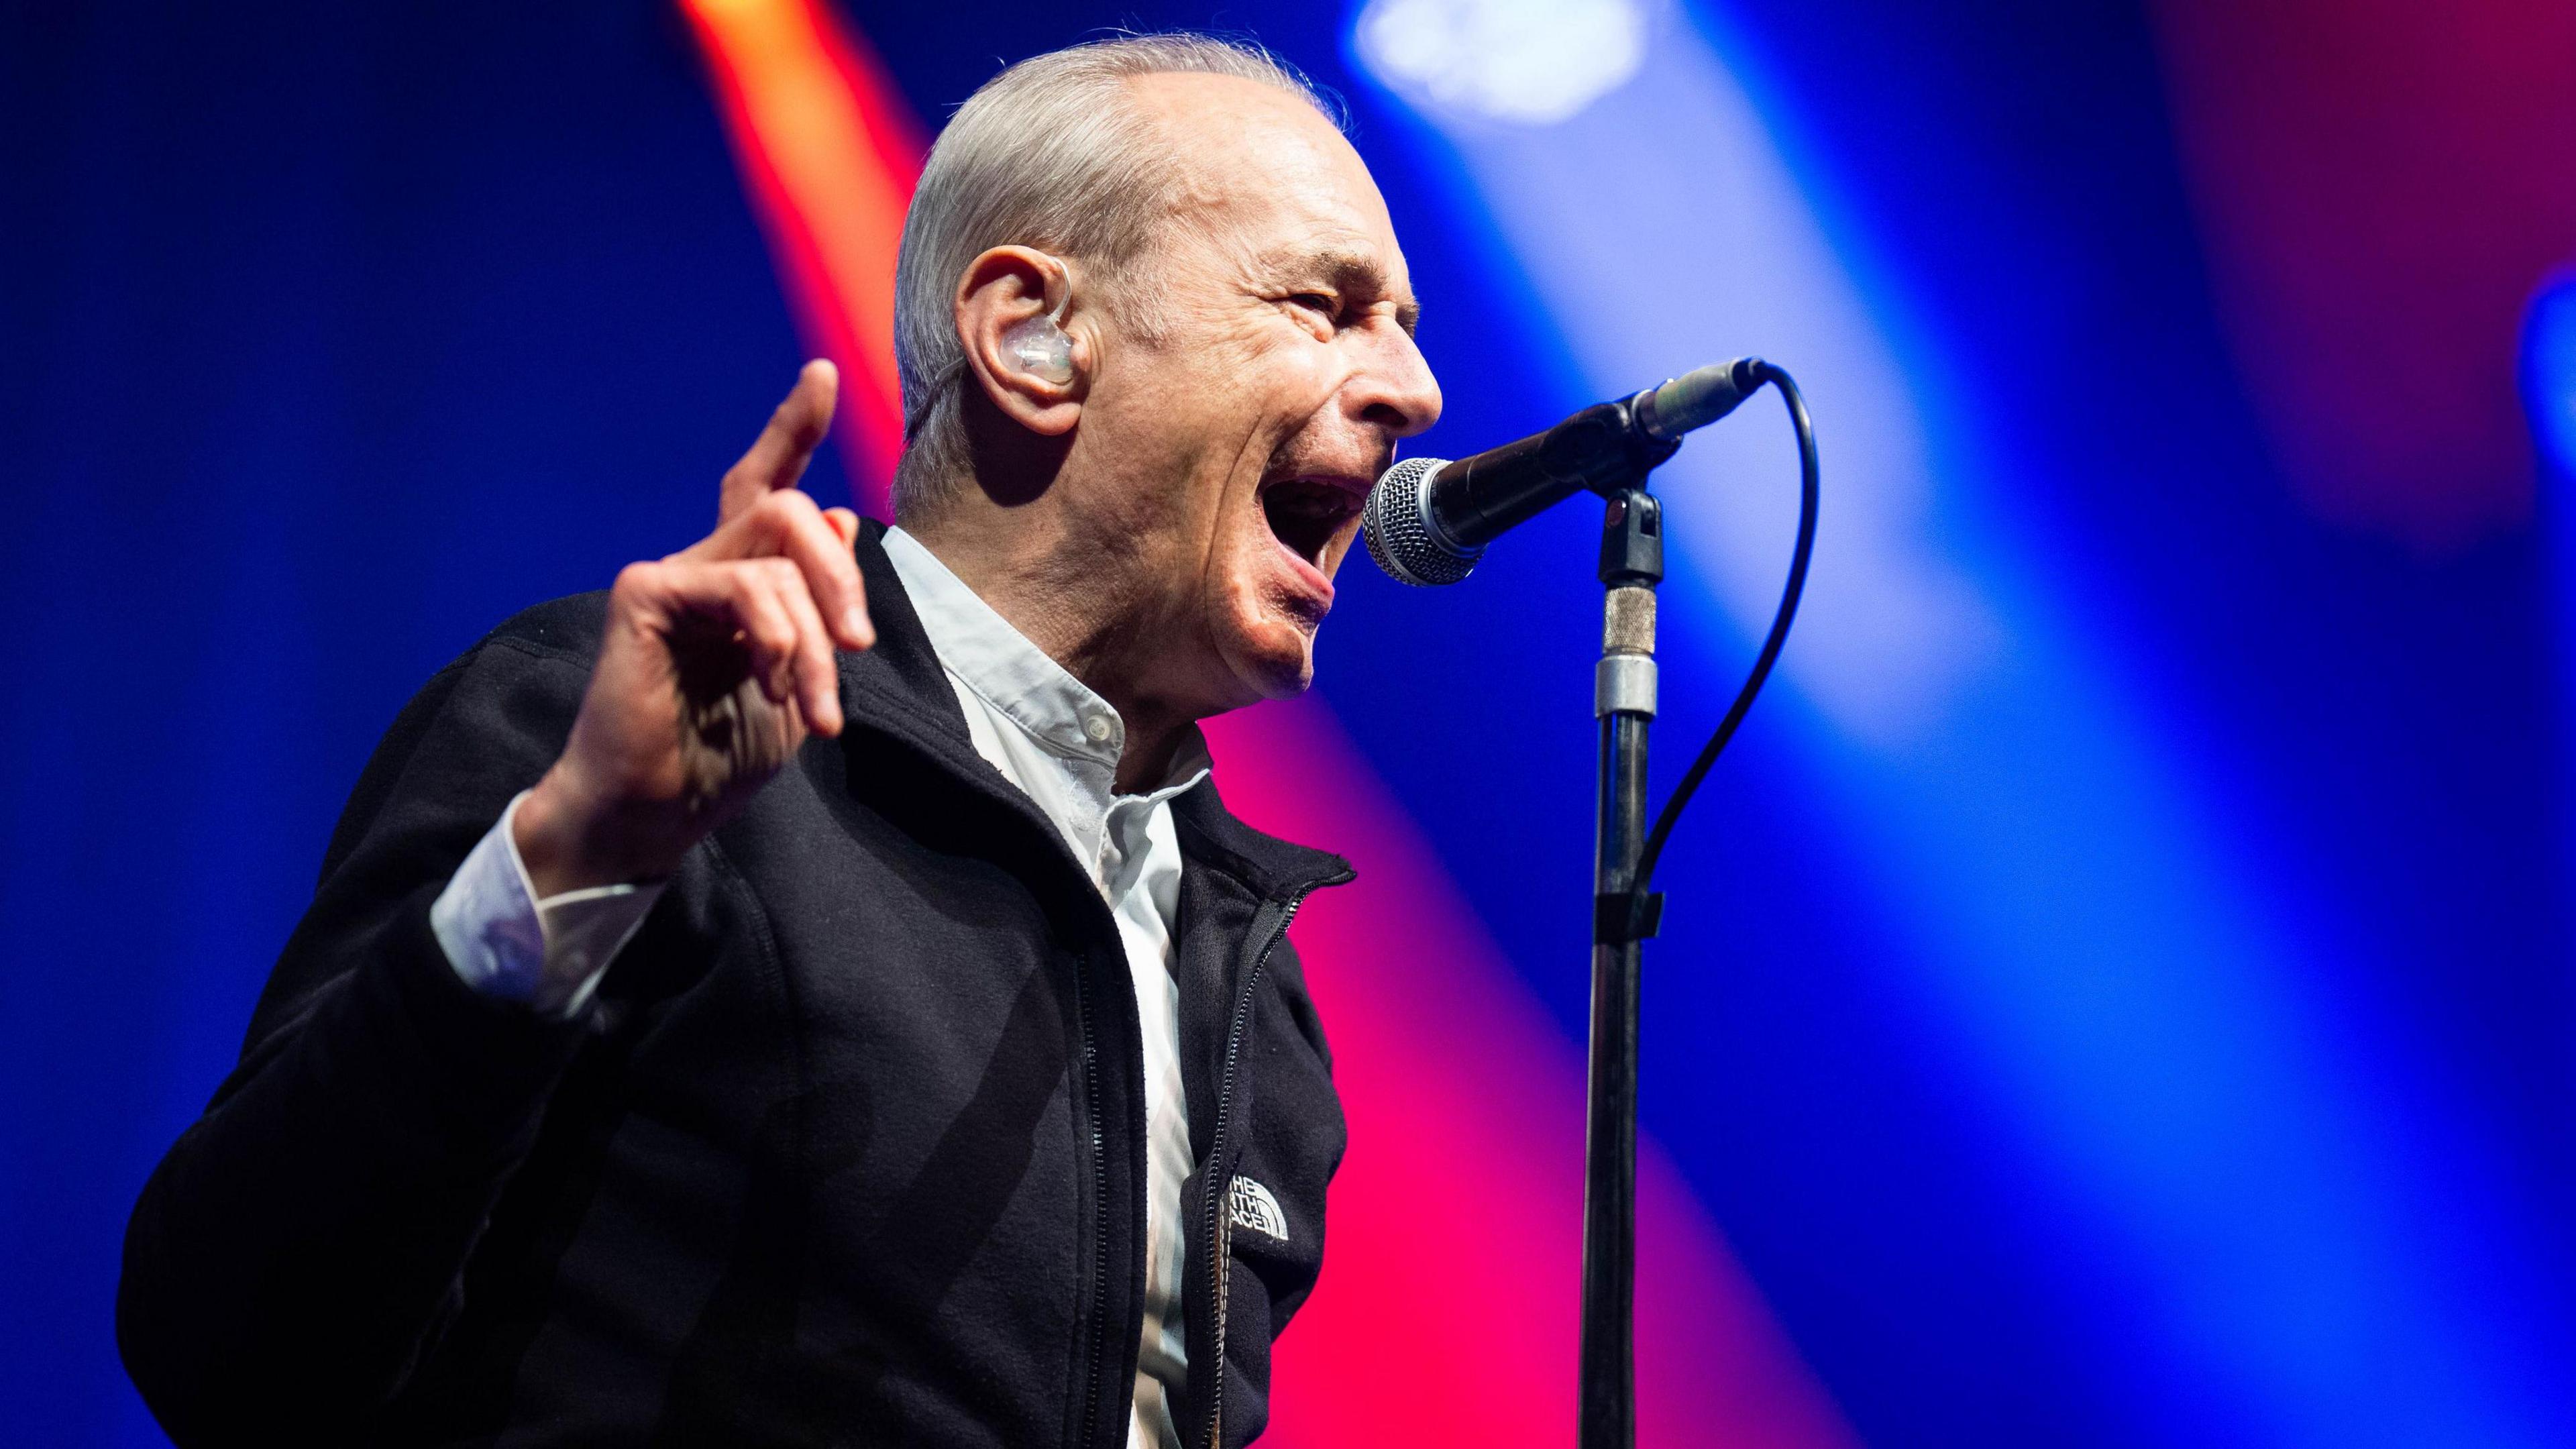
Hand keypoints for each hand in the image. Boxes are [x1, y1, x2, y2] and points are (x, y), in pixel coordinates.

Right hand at [513, 361, 873, 896]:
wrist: (652, 813)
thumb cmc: (719, 758)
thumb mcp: (797, 685)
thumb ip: (819, 610)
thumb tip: (843, 516)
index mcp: (739, 581)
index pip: (766, 487)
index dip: (794, 428)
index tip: (824, 374)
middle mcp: (703, 563)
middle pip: (792, 510)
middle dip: (843, 574)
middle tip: (861, 646)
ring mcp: (671, 573)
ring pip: (777, 544)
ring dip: (817, 631)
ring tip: (814, 705)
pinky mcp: (644, 593)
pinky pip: (742, 584)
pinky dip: (777, 634)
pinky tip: (771, 686)